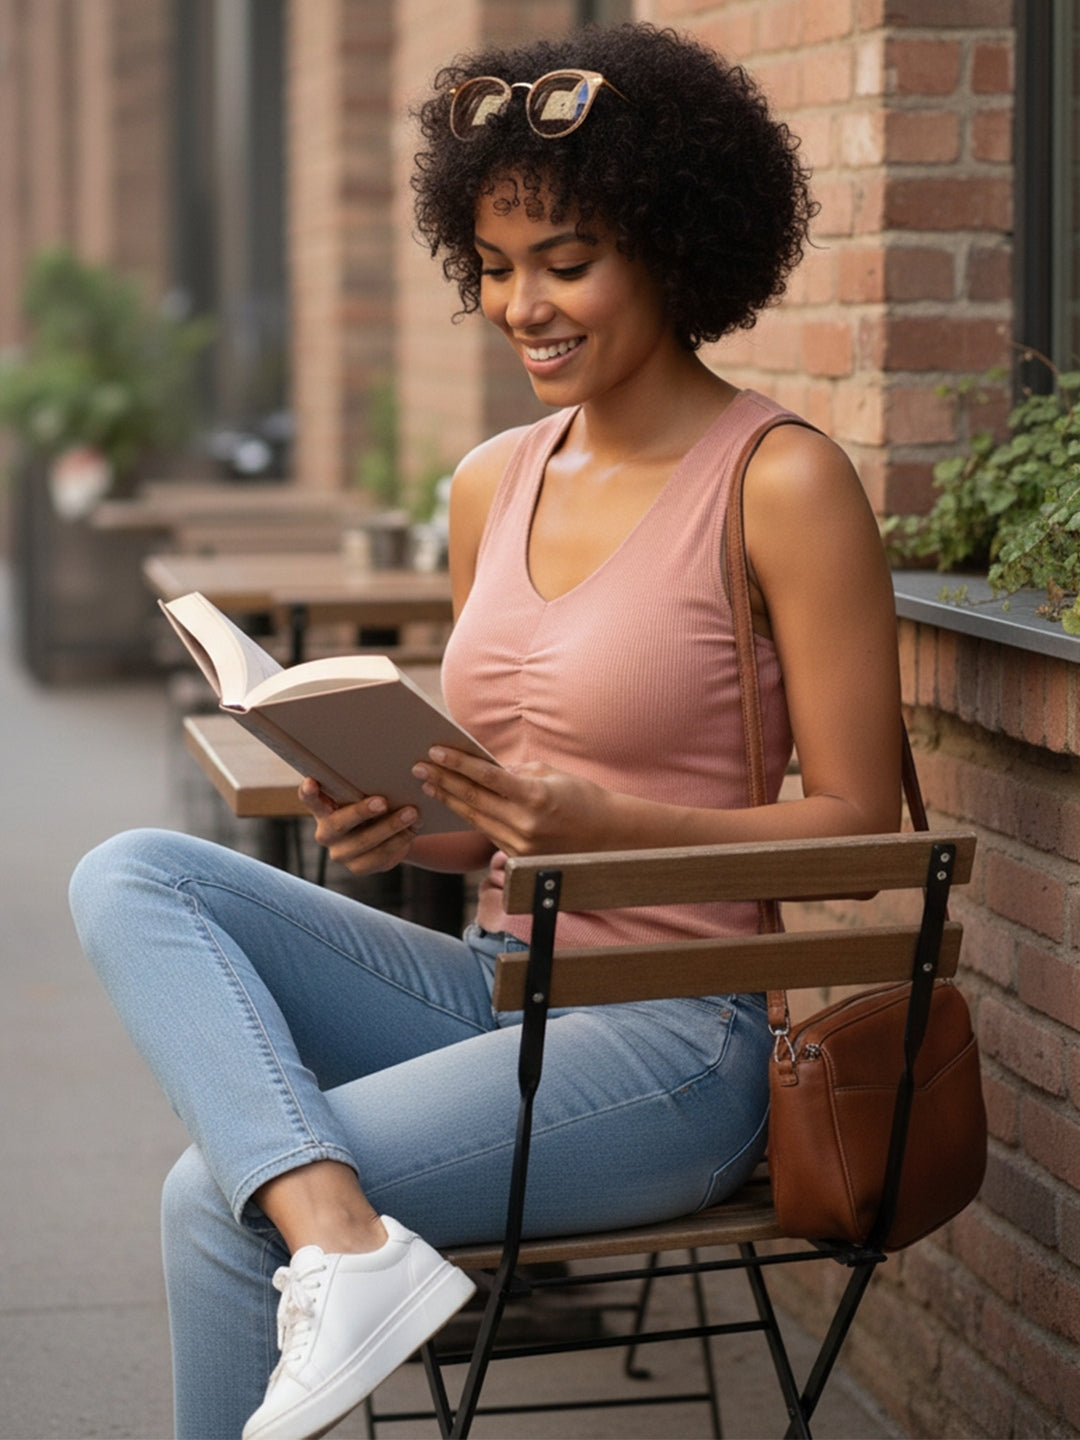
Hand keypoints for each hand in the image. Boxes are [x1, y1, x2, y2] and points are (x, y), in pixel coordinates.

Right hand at [298, 778, 418, 874]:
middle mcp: (326, 833)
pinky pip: (380, 857)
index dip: (308, 793)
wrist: (385, 834)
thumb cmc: (371, 802)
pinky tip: (412, 831)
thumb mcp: (362, 794)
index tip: (311, 782)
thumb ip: (360, 785)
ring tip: (411, 813)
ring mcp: (340, 853)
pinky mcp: (358, 868)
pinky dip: (399, 842)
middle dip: (361, 812)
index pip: (309, 800)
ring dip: (391, 827)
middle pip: (339, 824)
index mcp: (322, 809)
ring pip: (365, 842)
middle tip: (382, 802)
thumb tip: (383, 768)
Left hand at [411, 748, 613, 856]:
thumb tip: (484, 768)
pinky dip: (468, 817)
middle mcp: (524, 824)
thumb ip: (516, 772)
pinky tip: (453, 804)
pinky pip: (486, 832)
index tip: (435, 751)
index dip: (457, 763)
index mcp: (534, 796)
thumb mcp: (551, 774)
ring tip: (429, 784)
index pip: (486, 777)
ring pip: (474, 818)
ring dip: (449, 800)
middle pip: (473, 799)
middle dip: (443, 781)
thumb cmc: (582, 797)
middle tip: (419, 767)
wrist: (607, 837)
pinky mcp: (517, 857)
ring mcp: (519, 844)